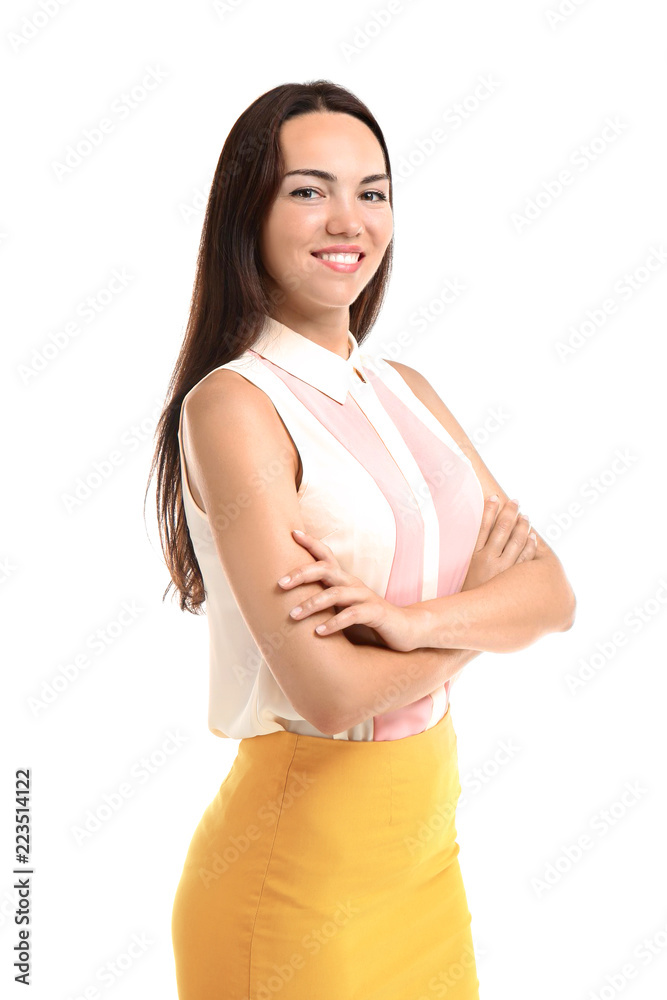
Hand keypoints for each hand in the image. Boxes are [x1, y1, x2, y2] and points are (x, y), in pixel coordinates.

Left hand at [277, 529, 418, 651]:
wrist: (406, 629)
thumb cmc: (367, 620)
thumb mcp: (342, 608)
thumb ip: (323, 603)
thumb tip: (287, 605)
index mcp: (344, 580)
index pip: (326, 556)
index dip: (310, 543)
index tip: (292, 533)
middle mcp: (353, 583)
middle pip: (325, 569)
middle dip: (301, 574)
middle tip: (280, 584)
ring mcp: (365, 597)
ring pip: (336, 593)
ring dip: (312, 604)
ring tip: (293, 616)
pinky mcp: (376, 613)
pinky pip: (353, 615)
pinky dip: (334, 623)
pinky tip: (319, 632)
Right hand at [461, 496, 536, 591]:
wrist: (471, 618)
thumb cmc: (467, 592)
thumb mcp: (464, 571)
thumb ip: (473, 552)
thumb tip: (480, 532)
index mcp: (474, 557)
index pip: (483, 526)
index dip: (489, 509)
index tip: (495, 496)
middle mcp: (489, 561)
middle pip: (502, 529)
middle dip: (510, 513)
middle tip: (515, 502)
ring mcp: (504, 571)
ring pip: (517, 542)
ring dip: (523, 526)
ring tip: (525, 517)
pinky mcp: (514, 581)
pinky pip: (527, 559)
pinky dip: (531, 545)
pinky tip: (532, 537)